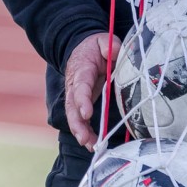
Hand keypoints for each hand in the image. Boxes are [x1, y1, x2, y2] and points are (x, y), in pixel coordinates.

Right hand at [63, 32, 114, 149]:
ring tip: (90, 146)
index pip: (81, 85)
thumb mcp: (102, 40)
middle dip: (77, 123)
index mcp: (81, 69)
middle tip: (84, 138)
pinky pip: (79, 119)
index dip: (82, 100)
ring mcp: (75, 95)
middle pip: (71, 105)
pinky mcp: (79, 103)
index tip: (86, 113)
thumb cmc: (94, 47)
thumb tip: (115, 53)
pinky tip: (92, 144)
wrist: (81, 49)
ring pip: (73, 115)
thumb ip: (109, 46)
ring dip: (80, 131)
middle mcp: (75, 85)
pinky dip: (84, 132)